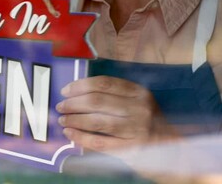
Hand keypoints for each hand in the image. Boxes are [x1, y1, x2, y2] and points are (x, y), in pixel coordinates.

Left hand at [56, 76, 178, 152]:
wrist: (174, 152)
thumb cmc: (147, 123)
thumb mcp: (138, 103)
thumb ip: (114, 96)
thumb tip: (77, 93)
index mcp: (139, 93)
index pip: (104, 83)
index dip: (80, 85)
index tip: (66, 91)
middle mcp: (139, 109)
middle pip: (96, 101)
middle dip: (73, 103)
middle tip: (61, 106)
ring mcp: (137, 130)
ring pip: (96, 121)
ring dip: (74, 119)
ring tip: (62, 119)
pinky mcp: (131, 149)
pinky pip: (99, 142)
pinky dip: (80, 137)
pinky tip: (70, 133)